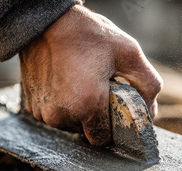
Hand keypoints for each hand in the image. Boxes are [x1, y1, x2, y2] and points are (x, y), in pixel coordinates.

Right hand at [19, 5, 161, 145]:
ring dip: (79, 111)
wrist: (47, 21)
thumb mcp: (129, 53)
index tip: (113, 105)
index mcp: (86, 106)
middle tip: (98, 88)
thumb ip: (148, 86)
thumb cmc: (89, 34)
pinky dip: (62, 105)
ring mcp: (43, 112)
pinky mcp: (31, 105)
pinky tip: (66, 83)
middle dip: (96, 116)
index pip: (103, 139)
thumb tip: (150, 113)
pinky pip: (54, 115)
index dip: (112, 125)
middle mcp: (60, 115)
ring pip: (69, 125)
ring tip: (82, 83)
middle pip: (86, 132)